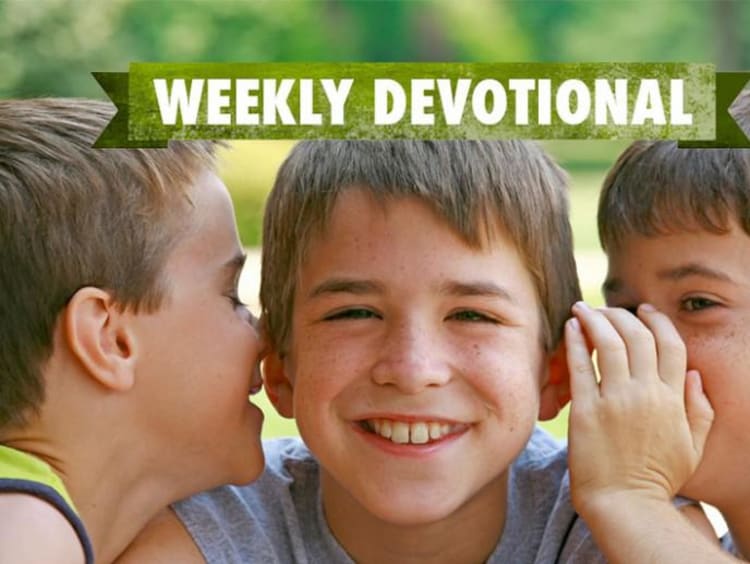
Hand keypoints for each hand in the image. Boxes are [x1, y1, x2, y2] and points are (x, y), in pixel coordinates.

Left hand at [565, 302, 713, 515]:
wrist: (626, 505)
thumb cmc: (658, 478)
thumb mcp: (692, 446)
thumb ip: (699, 409)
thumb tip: (694, 375)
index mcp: (673, 399)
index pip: (670, 345)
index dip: (657, 321)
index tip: (644, 310)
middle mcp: (646, 394)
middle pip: (637, 336)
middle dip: (622, 314)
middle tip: (607, 308)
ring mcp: (615, 401)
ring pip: (609, 343)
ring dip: (595, 319)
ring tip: (583, 309)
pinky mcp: (586, 411)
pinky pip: (580, 366)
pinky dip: (575, 341)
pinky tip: (570, 327)